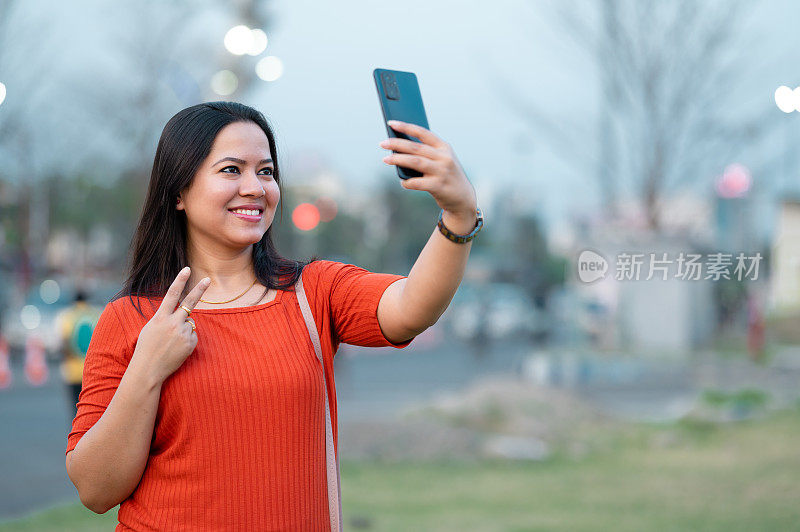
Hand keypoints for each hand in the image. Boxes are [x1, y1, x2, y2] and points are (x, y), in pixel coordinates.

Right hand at [131, 267, 209, 384]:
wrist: (148, 369)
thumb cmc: (146, 348)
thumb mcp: (150, 328)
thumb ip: (165, 318)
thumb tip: (183, 314)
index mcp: (159, 318)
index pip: (171, 294)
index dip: (180, 281)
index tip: (187, 269)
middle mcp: (172, 323)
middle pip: (189, 303)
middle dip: (199, 290)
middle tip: (208, 279)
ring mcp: (182, 333)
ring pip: (189, 323)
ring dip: (183, 329)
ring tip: (171, 342)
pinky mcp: (190, 343)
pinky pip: (192, 335)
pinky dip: (187, 339)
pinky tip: (176, 348)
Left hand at [380, 121, 477, 218]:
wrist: (463, 198)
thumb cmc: (446, 176)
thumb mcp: (441, 161)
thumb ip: (426, 154)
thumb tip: (399, 150)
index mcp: (444, 147)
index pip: (423, 133)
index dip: (406, 127)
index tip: (391, 123)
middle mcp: (444, 157)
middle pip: (416, 147)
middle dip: (397, 144)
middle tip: (382, 143)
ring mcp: (442, 172)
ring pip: (415, 162)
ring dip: (398, 160)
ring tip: (385, 159)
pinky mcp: (438, 186)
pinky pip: (417, 183)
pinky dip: (407, 182)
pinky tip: (403, 182)